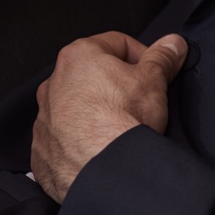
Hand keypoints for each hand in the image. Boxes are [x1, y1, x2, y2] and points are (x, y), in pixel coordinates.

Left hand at [31, 31, 187, 203]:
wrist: (104, 171)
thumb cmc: (122, 120)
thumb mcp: (154, 79)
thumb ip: (163, 56)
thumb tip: (172, 44)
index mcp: (78, 56)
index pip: (117, 43)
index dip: (143, 56)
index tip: (155, 71)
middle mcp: (53, 83)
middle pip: (94, 74)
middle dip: (118, 84)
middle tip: (141, 100)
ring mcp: (44, 117)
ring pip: (77, 106)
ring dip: (98, 112)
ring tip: (121, 127)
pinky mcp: (42, 148)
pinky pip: (64, 137)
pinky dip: (82, 140)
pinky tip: (103, 147)